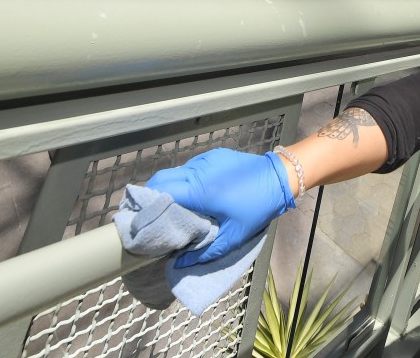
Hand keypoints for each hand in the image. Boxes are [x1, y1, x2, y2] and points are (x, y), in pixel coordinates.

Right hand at [145, 148, 295, 267]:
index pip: (160, 190)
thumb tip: (179, 264)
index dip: (146, 204)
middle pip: (161, 178)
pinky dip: (185, 180)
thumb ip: (205, 252)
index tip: (140, 219)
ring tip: (171, 207)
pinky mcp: (212, 155)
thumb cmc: (256, 208)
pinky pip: (190, 168)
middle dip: (152, 195)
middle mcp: (198, 170)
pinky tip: (192, 195)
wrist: (279, 177)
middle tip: (151, 215)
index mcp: (200, 190)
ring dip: (169, 188)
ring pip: (175, 172)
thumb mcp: (233, 236)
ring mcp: (205, 159)